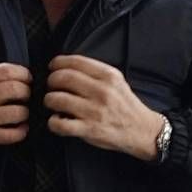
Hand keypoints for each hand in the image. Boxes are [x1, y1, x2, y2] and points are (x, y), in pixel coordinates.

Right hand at [0, 63, 30, 151]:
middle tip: (26, 96)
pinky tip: (19, 129)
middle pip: (15, 90)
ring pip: (17, 112)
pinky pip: (12, 134)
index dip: (23, 74)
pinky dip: (21, 131)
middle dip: (27, 93)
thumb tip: (17, 76)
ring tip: (22, 113)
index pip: (6, 71)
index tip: (27, 79)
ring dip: (25, 113)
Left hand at [45, 55, 161, 160]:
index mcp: (108, 76)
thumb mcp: (117, 81)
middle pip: (63, 78)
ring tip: (52, 102)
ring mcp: (94, 111)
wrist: (142, 130)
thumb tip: (68, 67)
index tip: (53, 67)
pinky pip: (60, 124)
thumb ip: (96, 72)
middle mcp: (101, 91)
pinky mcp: (89, 130)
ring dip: (49, 100)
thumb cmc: (126, 105)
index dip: (58, 63)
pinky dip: (53, 122)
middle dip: (51, 80)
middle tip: (51, 85)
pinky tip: (57, 120)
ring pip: (57, 99)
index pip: (75, 62)